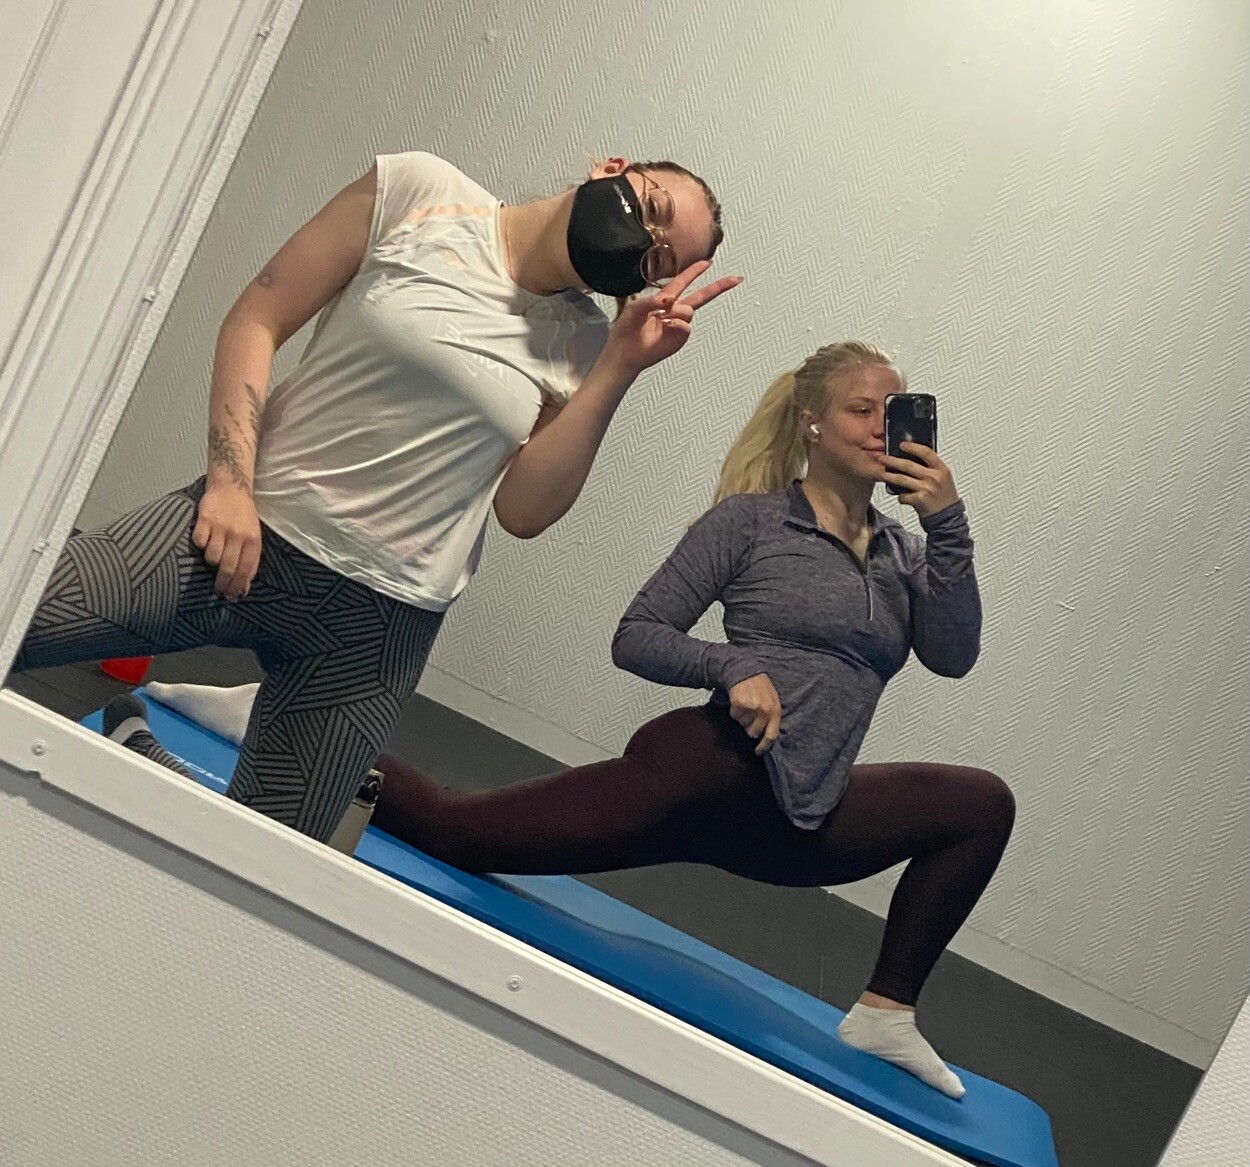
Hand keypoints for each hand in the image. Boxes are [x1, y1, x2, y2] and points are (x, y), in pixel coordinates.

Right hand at [193, 484, 262, 598]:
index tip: (232, 596)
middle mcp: (238, 535)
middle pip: (228, 567)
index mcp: (253, 540)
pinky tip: (204, 540)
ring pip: (212, 557)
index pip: (246, 570)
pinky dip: (200, 545)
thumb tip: (244, 587)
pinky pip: (199, 542)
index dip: (238, 586)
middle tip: (219, 590)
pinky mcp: (205, 520)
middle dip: (223, 583)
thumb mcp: (253, 536)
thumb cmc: (243, 516)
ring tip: (213, 556)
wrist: (231, 488)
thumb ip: (250, 560)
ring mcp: (221, 527)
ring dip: (211, 562)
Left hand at [601, 260, 741, 374]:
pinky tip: (665, 327)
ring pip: (689, 310)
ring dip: (676, 311)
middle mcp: (674, 311)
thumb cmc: (627, 330)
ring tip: (660, 320)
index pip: (682, 282)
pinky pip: (686, 325)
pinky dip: (677, 324)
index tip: (708, 262)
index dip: (694, 272)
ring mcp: (678, 324)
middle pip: (701, 296)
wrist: (625, 352)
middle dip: (718, 287)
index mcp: (663, 300)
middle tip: (736, 279)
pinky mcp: (679, 338)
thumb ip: (651, 301)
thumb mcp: (635, 308)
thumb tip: (669, 300)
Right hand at [728, 673, 781, 755]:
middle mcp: (764, 710)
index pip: (771, 735)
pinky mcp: (739, 703)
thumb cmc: (761, 687)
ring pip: (742, 724)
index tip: (758, 752)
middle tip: (749, 718)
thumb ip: (772, 716)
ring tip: (745, 705)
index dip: (764, 746)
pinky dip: (734, 710)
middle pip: (753, 732)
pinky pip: (734, 715)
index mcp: (775, 710)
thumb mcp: (772, 700)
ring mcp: (751, 707)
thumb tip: (767, 736)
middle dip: (749, 728)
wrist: (745, 671)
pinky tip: (738, 701)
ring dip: (742, 717)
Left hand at [879, 443, 959, 516]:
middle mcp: (934, 478)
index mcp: (941, 469)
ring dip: (889, 476)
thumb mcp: (943, 477)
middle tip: (882, 458)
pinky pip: (903, 496)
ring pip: (902, 479)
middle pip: (909, 465)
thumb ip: (931, 467)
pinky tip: (902, 496)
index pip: (926, 452)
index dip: (912, 447)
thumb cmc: (944, 495)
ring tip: (882, 473)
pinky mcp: (919, 500)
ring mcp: (926, 489)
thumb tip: (912, 455)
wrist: (947, 515)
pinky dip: (900, 496)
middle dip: (893, 460)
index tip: (902, 444)